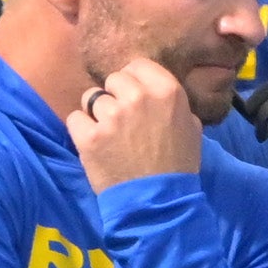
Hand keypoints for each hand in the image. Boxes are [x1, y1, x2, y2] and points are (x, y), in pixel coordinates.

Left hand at [67, 58, 203, 193]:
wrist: (158, 202)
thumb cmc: (178, 166)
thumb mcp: (191, 128)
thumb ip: (174, 104)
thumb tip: (156, 91)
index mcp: (166, 91)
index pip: (137, 65)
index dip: (133, 80)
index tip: (133, 97)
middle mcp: (138, 97)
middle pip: (113, 79)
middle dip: (115, 96)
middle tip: (122, 120)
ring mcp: (111, 116)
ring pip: (91, 98)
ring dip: (98, 114)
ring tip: (109, 135)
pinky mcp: (89, 136)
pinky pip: (75, 118)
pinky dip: (82, 130)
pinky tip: (95, 144)